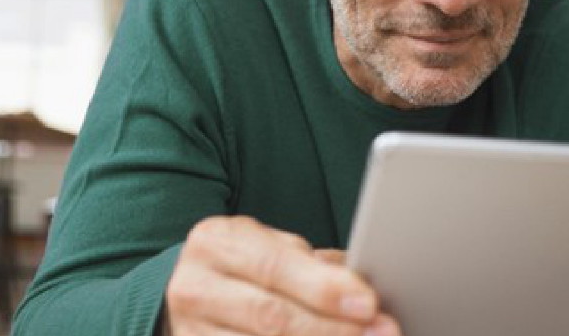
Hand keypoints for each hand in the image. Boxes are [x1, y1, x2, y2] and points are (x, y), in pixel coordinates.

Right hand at [165, 215, 400, 335]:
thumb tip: (367, 290)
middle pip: (270, 316)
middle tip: (378, 332)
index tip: (368, 304)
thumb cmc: (246, 265)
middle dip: (331, 328)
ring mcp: (189, 330)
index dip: (324, 288)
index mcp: (216, 243)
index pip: (275, 267)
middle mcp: (193, 286)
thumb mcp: (272, 248)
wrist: (192, 289)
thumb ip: (314, 265)